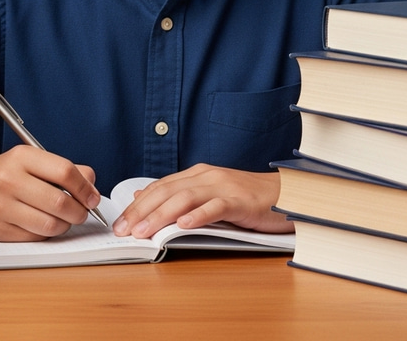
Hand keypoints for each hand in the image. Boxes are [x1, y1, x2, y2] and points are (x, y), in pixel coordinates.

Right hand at [0, 145, 102, 240]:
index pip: (64, 172)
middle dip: (79, 211)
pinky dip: (48, 234)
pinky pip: (35, 237)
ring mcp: (2, 207)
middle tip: (83, 212)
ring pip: (49, 224)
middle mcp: (9, 180)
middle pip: (59, 202)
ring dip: (65, 225)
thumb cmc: (3, 174)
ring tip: (66, 219)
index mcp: (22, 157)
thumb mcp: (31, 160)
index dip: (85, 187)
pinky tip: (46, 224)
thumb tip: (91, 184)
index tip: (93, 197)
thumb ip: (63, 169)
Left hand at [110, 164, 289, 238]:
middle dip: (142, 211)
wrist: (286, 194)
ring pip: (185, 198)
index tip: (120, 223)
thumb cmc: (248, 199)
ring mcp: (223, 187)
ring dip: (161, 215)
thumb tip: (143, 195)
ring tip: (144, 231)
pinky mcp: (240, 201)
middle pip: (167, 191)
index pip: (159, 187)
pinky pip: (215, 207)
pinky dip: (198, 216)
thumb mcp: (209, 194)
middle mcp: (206, 176)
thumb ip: (179, 194)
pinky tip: (183, 226)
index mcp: (197, 175)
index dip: (137, 205)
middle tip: (124, 230)